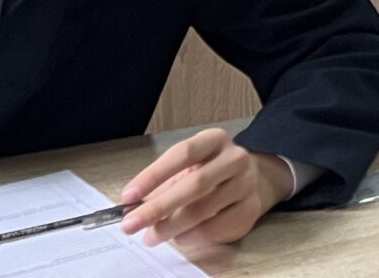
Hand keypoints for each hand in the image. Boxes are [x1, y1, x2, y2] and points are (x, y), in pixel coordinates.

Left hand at [121, 128, 294, 249]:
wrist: (250, 181)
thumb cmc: (209, 173)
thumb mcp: (186, 169)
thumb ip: (160, 186)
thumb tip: (130, 209)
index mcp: (214, 140)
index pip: (182, 153)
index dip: (153, 175)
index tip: (127, 196)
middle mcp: (235, 157)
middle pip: (195, 183)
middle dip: (158, 207)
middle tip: (131, 225)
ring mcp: (246, 183)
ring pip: (205, 208)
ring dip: (172, 226)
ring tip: (150, 237)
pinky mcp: (251, 208)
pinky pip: (218, 226)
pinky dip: (193, 235)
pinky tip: (178, 238)